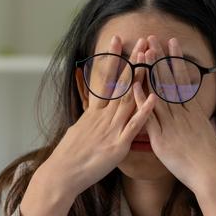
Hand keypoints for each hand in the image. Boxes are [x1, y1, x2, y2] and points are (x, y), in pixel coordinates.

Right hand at [41, 34, 157, 197]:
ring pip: (129, 99)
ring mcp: (111, 129)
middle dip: (132, 61)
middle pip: (121, 84)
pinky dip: (144, 111)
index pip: (105, 79)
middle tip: (142, 40)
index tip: (117, 40)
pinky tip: (153, 97)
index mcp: (94, 113)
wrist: (62, 175)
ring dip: (141, 78)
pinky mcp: (118, 145)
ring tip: (150, 59)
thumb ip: (89, 120)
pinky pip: (133, 126)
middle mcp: (103, 117)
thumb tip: (91, 113)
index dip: (112, 58)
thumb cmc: (69, 157)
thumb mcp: (78, 131)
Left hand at [134, 36, 215, 215]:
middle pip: (169, 80)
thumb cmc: (210, 157)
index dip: (175, 61)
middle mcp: (182, 113)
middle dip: (160, 58)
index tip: (171, 44)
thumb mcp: (208, 132)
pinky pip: (149, 116)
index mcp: (193, 111)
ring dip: (150, 72)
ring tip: (143, 52)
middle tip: (153, 38)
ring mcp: (171, 124)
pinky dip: (142, 100)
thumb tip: (202, 115)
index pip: (182, 79)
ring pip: (159, 92)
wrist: (211, 173)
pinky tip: (134, 86)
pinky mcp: (161, 138)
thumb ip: (201, 121)